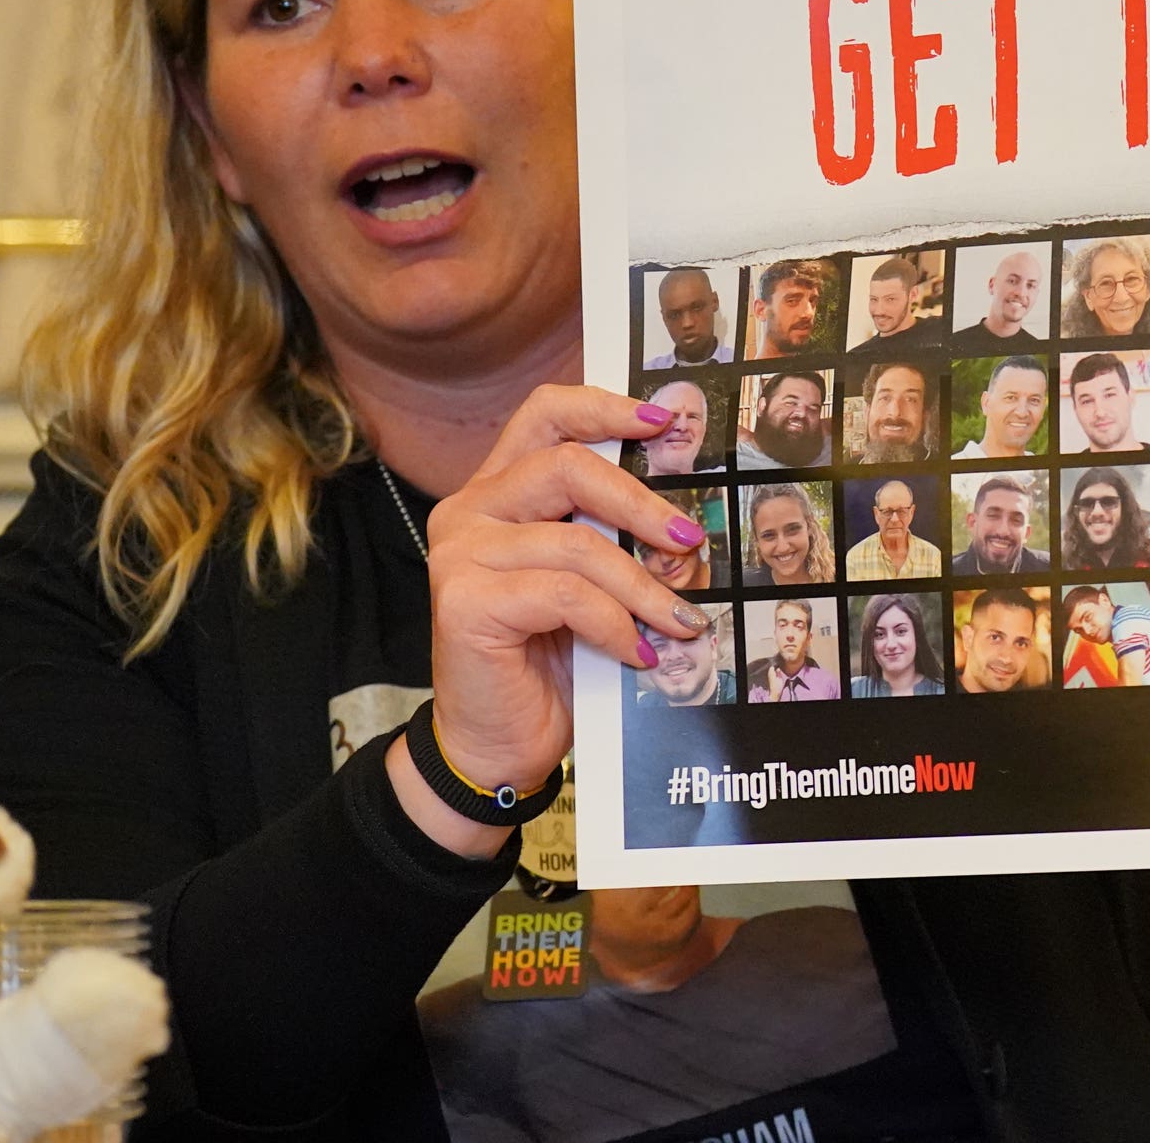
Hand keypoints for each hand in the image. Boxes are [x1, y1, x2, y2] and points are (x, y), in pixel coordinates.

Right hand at [388, 385, 704, 855]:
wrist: (499, 742)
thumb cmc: (549, 657)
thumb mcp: (587, 580)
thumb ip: (609, 533)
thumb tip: (685, 512)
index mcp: (498, 489)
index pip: (546, 414)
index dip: (606, 407)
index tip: (667, 423)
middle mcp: (469, 509)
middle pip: (568, 465)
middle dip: (641, 503)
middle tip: (690, 539)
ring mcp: (460, 553)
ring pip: (577, 543)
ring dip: (643, 586)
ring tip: (680, 620)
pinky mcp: (464, 601)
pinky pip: (566, 595)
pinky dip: (615, 623)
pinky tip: (638, 652)